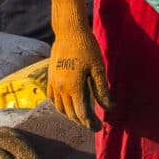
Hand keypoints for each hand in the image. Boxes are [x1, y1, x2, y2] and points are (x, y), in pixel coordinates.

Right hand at [48, 0, 109, 127]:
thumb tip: (109, 108)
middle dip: (82, 121)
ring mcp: (53, 83)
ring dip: (71, 115)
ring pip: (60, 108)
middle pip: (71, 113)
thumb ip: (102, 90)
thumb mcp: (98, 69)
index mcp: (74, 87)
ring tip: (82, 117)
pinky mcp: (49, 77)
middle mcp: (60, 88)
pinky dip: (60, 106)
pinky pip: (52, 98)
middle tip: (94, 124)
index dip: (91, 123)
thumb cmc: (87, 48)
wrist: (69, 32)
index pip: (82, 113)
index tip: (99, 127)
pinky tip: (67, 106)